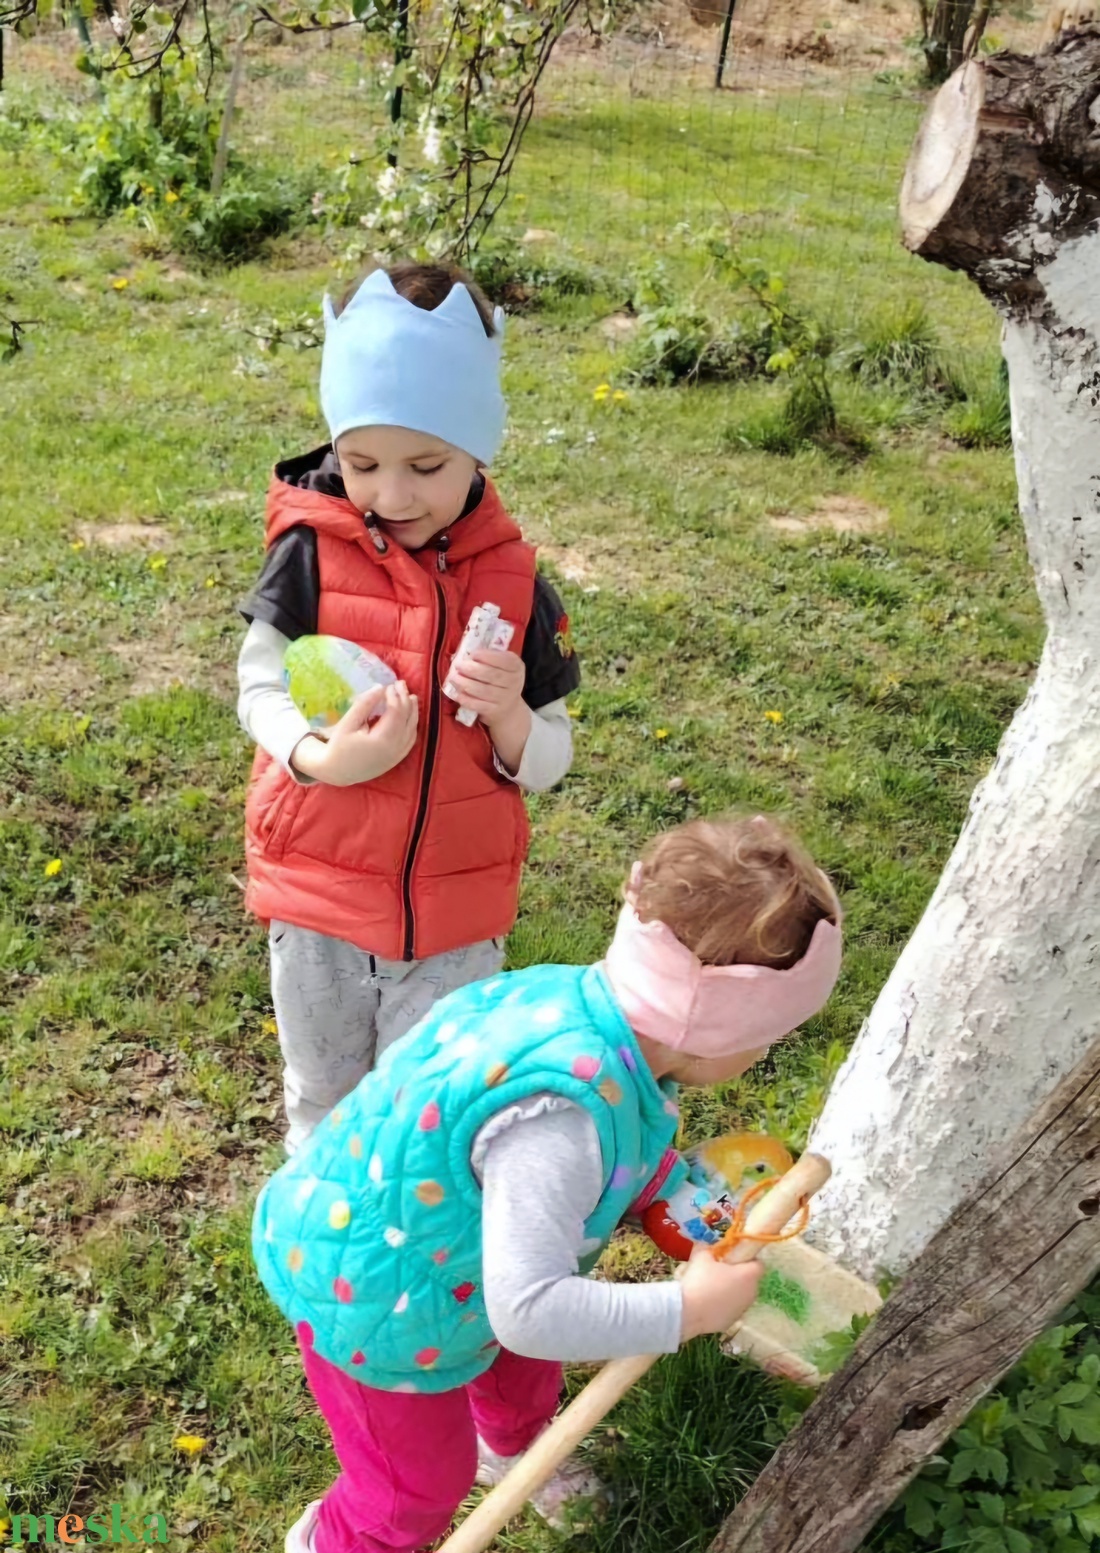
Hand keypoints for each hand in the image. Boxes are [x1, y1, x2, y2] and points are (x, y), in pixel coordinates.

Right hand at [292, 681, 417, 785]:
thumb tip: (380, 687)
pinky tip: (409, 716)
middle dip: (405, 700)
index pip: (396, 712)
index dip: (395, 696)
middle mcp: (395, 749)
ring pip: (412, 730)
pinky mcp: (396, 759)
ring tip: (410, 696)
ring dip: (412, 712)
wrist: (337, 772)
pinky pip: (410, 740)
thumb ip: (364, 705)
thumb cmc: (339, 746)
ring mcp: (397, 756)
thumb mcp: (348, 723)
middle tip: (401, 684)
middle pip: (407, 719)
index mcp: (382, 740)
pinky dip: (412, 725)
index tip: (389, 685)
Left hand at [446, 648, 525, 731]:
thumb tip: (466, 655)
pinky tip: (456, 694)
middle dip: (473, 670)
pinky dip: (466, 699)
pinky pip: (478, 705)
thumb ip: (489, 658)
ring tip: (453, 678)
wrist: (508, 709)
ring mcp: (505, 698)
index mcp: (516, 667)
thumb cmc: (500, 681)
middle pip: (492, 675)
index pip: (504, 660)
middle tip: (458, 666)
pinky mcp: (495, 711)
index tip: (472, 654)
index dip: (487, 656)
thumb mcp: (501, 666)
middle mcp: (514, 682)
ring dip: (466, 684)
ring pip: (484, 691)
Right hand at [679, 1244, 763, 1342]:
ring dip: (730, 1291)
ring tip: (710, 1288)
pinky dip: (723, 1305)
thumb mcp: (702, 1256)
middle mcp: (751, 1294)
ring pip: (740, 1296)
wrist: (687, 1312)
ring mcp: (742, 1310)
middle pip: (749, 1280)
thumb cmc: (699, 1280)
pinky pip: (730, 1309)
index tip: (731, 1257)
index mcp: (748, 1275)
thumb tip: (709, 1246)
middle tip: (718, 1270)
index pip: (758, 1263)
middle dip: (737, 1274)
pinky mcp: (731, 1322)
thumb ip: (709, 1248)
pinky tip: (706, 1303)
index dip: (746, 1258)